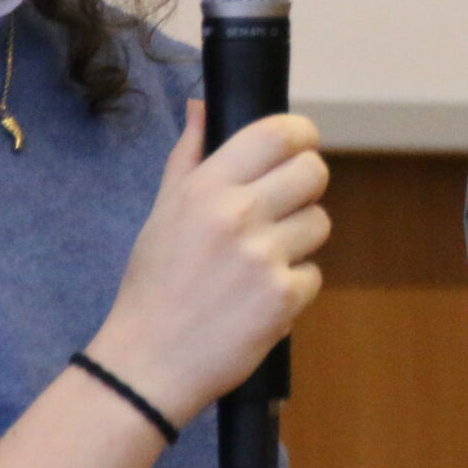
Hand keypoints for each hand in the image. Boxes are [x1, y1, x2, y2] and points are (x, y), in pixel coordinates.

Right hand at [85, 102, 329, 425]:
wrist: (147, 364)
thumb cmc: (153, 284)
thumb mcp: (162, 212)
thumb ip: (189, 154)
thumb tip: (203, 103)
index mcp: (206, 188)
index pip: (278, 133)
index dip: (300, 134)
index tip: (300, 145)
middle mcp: (237, 215)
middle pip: (314, 171)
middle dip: (307, 185)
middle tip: (285, 205)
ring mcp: (264, 258)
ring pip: (320, 222)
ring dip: (301, 239)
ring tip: (264, 259)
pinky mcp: (283, 299)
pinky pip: (314, 274)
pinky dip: (294, 286)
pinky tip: (260, 297)